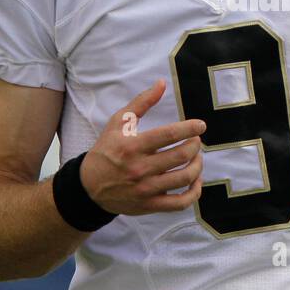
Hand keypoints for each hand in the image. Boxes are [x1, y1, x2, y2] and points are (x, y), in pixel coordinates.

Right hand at [80, 79, 204, 215]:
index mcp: (133, 146)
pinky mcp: (149, 205)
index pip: (169, 135)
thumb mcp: (118, 123)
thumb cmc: (106, 151)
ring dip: (198, 166)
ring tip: (196, 158)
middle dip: (195, 145)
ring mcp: (146, 189)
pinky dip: (194, 192)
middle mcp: (140, 168)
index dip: (190, 128)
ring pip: (184, 178)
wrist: (89, 187)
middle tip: (196, 141)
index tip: (200, 125)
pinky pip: (180, 203)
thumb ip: (141, 102)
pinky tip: (195, 181)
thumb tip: (162, 83)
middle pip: (181, 156)